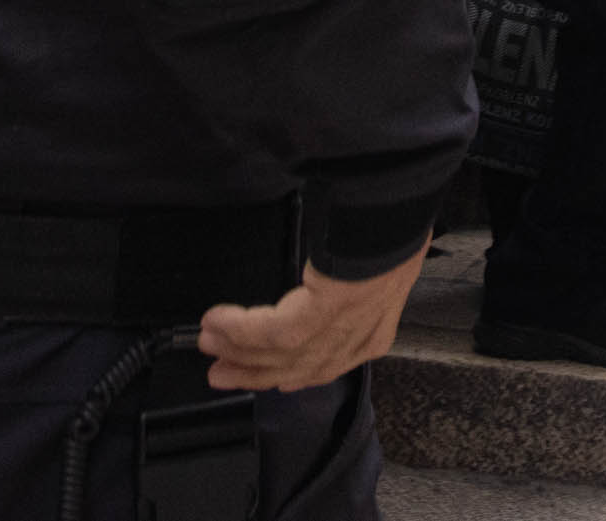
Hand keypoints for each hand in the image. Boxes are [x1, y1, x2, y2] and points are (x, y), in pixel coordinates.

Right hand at [199, 245, 425, 390]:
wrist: (397, 224)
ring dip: (236, 349)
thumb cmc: (391, 235)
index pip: (329, 367)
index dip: (296, 377)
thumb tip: (329, 288)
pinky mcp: (315, 319)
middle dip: (254, 372)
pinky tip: (217, 320)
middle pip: (296, 368)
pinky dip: (237, 328)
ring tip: (209, 342)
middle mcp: (354, 340)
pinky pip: (267, 332)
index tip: (274, 382)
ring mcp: (335, 333)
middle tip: (220, 373)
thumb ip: (356, 293)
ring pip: (276, 354)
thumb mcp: (381, 272)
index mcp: (373, 333)